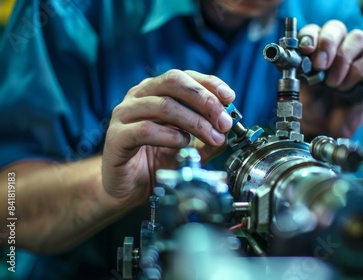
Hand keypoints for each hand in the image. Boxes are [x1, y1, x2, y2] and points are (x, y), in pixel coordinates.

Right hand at [102, 70, 234, 207]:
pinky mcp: (116, 137)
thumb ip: (209, 136)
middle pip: (173, 82)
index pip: (184, 76)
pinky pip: (145, 130)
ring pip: (163, 105)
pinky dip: (170, 136)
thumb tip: (228, 128)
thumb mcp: (191, 148)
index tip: (229, 97)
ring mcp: (124, 115)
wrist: (127, 188)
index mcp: (155, 92)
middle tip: (223, 121)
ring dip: (194, 121)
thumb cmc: (155, 162)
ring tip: (212, 137)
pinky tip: (183, 143)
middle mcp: (138, 97)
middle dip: (204, 100)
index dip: (208, 83)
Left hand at [297, 20, 362, 138]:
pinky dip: (356, 74)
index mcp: (314, 49)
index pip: (314, 30)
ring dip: (342, 59)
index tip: (306, 50)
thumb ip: (297, 68)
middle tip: (319, 65)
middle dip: (327, 44)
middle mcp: (335, 49)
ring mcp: (354, 58)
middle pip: (337, 28)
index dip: (310, 36)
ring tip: (332, 83)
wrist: (322, 129)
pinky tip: (345, 90)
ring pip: (358, 38)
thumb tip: (295, 54)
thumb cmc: (310, 106)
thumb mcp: (297, 87)